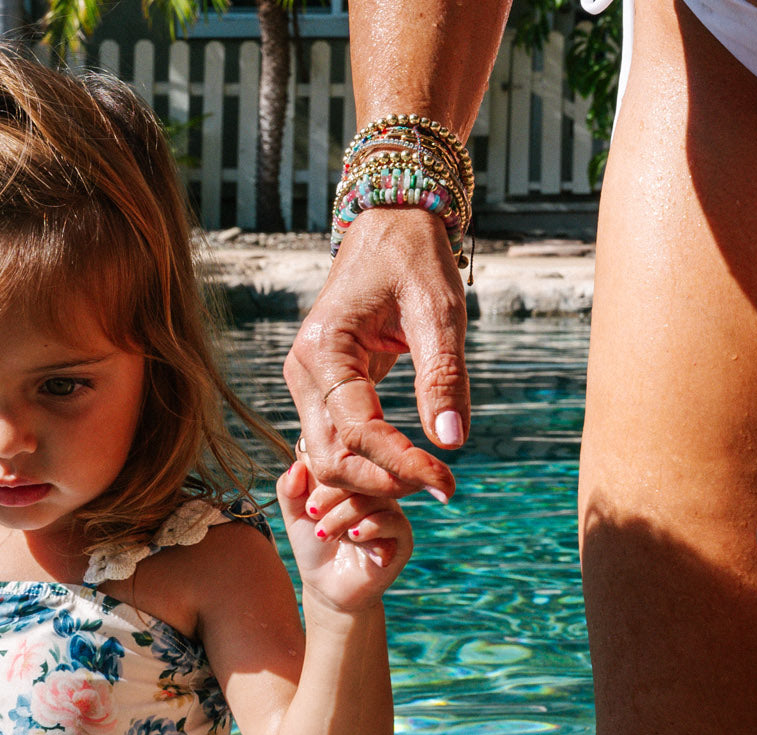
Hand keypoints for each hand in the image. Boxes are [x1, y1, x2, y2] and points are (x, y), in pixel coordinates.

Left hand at [277, 460, 411, 613]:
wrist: (328, 587)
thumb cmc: (314, 547)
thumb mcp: (294, 516)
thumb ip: (289, 489)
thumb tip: (298, 465)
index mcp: (352, 479)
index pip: (344, 457)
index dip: (322, 471)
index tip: (307, 501)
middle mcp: (374, 490)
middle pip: (361, 473)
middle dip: (330, 494)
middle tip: (313, 514)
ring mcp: (390, 511)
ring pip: (373, 497)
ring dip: (343, 516)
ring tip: (324, 535)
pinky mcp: (402, 536)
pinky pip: (392, 521)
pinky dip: (369, 528)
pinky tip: (353, 538)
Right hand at [284, 209, 468, 513]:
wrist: (389, 226)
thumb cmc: (414, 259)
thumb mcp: (439, 312)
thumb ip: (443, 377)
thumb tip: (452, 442)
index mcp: (324, 349)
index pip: (358, 431)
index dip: (401, 464)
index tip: (447, 482)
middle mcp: (303, 371)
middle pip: (331, 459)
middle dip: (384, 483)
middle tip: (441, 485)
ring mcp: (307, 384)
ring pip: (329, 460)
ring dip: (375, 480)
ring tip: (428, 478)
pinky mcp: (321, 392)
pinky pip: (337, 444)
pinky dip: (369, 465)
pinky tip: (408, 467)